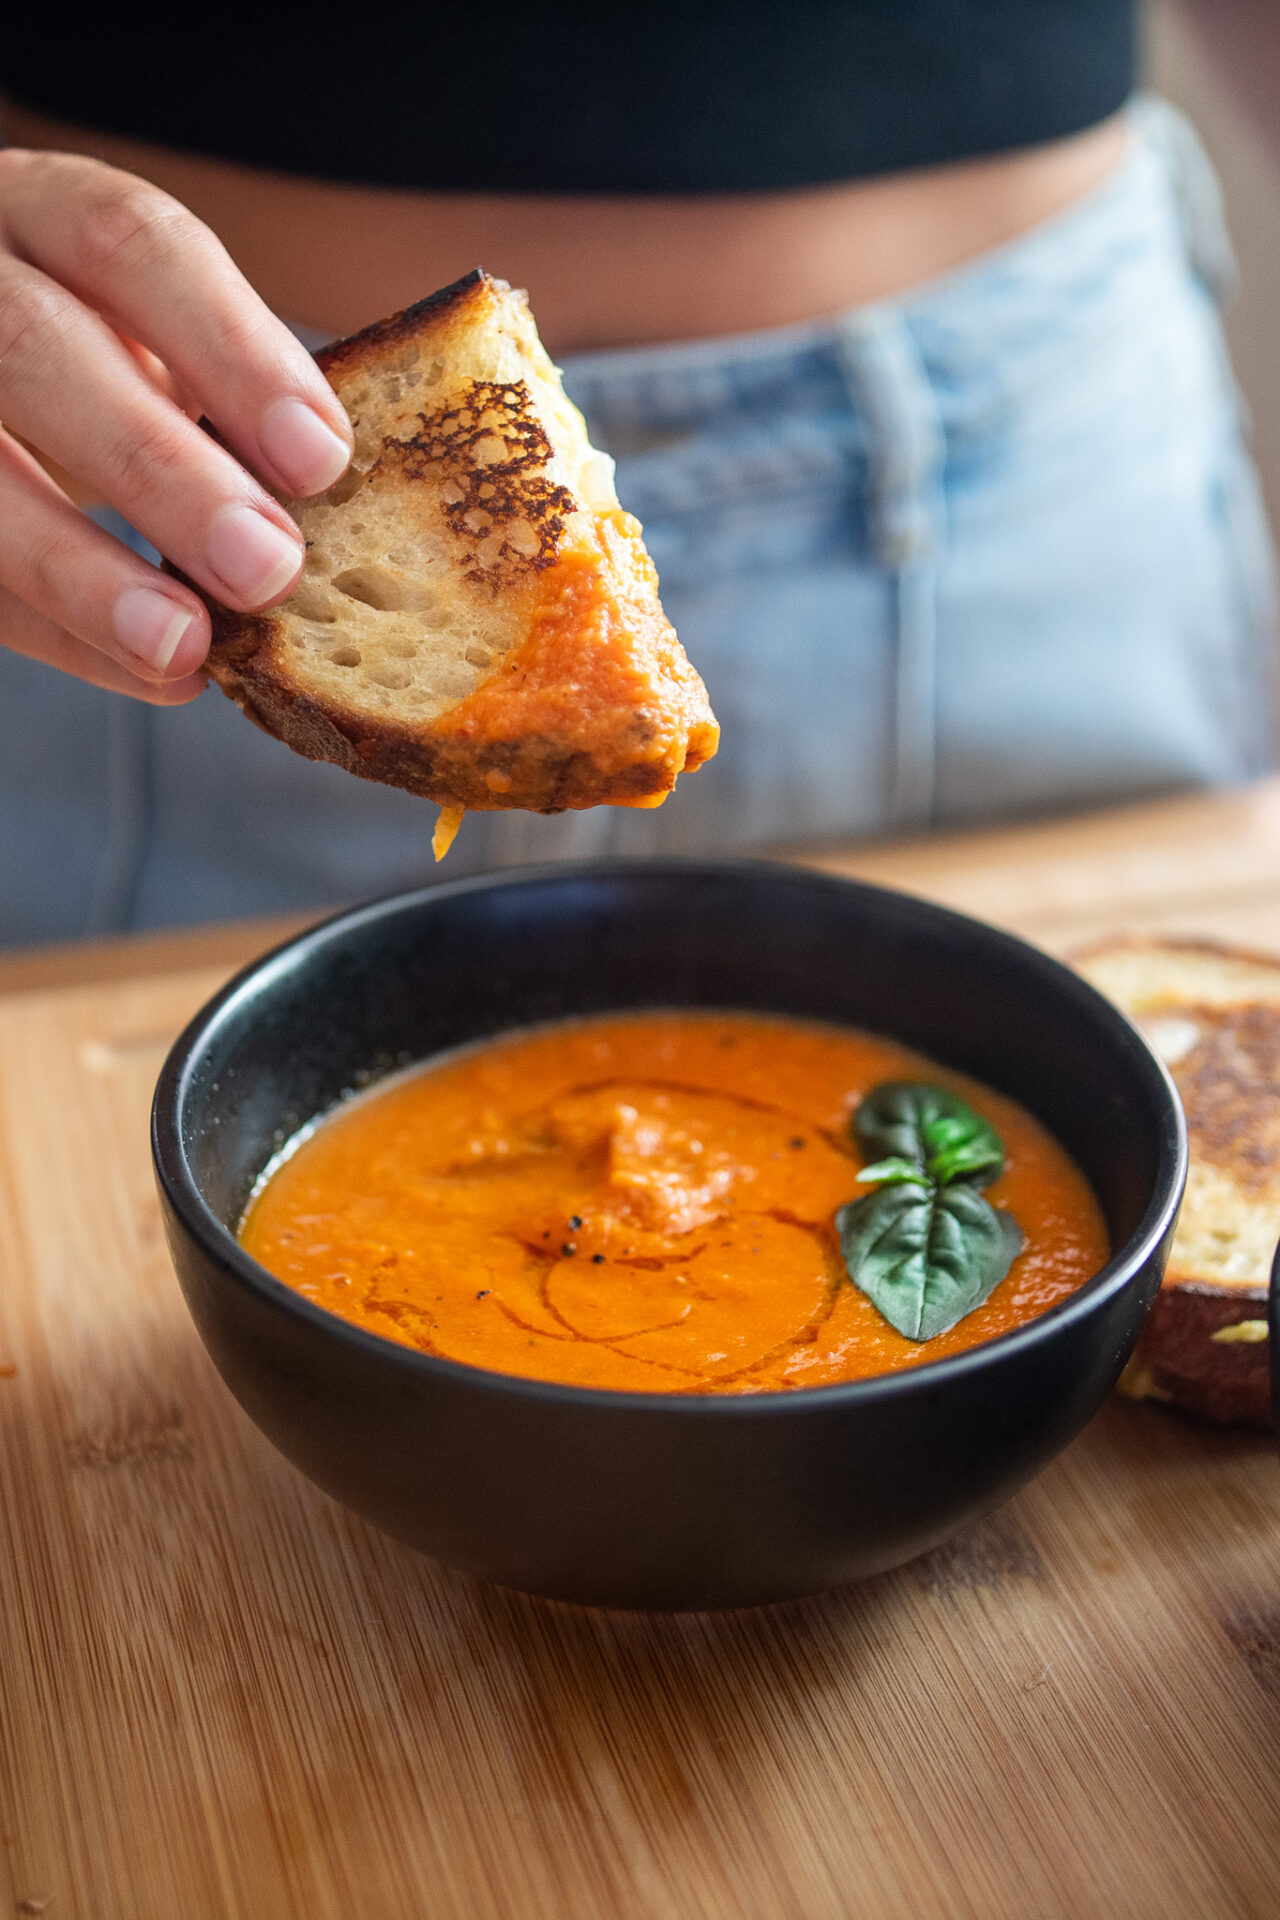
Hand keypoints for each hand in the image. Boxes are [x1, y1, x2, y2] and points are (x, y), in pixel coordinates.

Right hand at [0, 148, 352, 702]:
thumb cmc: (100, 368)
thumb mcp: (156, 344)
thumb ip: (233, 395)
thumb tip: (363, 501)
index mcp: (44, 214)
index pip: (131, 243)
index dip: (231, 349)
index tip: (321, 455)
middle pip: (36, 347)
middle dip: (159, 467)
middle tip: (268, 569)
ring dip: (82, 572)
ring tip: (186, 649)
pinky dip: (56, 630)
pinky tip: (147, 673)